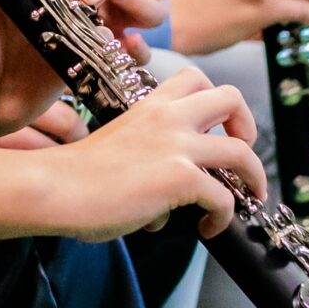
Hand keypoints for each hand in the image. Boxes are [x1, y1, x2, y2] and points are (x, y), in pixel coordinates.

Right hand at [37, 67, 265, 240]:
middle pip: (231, 97)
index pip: (195, 79)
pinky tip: (206, 228)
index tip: (215, 129)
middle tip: (241, 155)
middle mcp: (168, 118)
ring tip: (247, 197)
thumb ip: (146, 160)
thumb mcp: (116, 146)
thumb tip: (161, 208)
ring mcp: (177, 146)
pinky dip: (223, 216)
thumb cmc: (74, 176)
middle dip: (247, 126)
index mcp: (150, 105)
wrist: (55, 188)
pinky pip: (224, 197)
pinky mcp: (180, 178)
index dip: (215, 103)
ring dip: (253, 176)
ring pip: (241, 150)